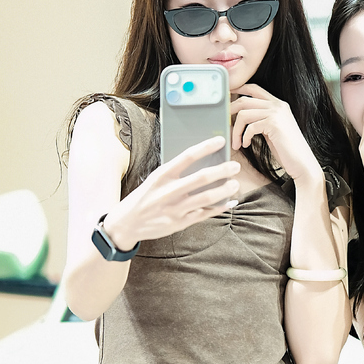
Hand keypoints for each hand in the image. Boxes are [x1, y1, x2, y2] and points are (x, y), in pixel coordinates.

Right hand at [104, 135, 238, 246]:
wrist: (127, 223)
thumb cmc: (144, 197)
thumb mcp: (155, 180)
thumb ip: (175, 173)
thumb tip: (201, 163)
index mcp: (162, 175)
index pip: (187, 156)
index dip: (206, 147)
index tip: (220, 141)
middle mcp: (169, 191)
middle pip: (202, 177)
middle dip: (223, 170)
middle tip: (235, 166)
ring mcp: (176, 208)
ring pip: (207, 197)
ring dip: (225, 190)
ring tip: (235, 184)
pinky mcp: (180, 222)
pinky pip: (205, 213)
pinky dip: (220, 208)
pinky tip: (230, 203)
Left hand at [230, 84, 322, 184]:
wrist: (302, 163)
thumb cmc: (286, 150)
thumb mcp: (271, 129)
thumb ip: (260, 119)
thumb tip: (239, 117)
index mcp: (278, 104)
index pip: (254, 88)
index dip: (238, 90)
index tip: (226, 99)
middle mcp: (277, 105)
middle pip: (244, 99)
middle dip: (230, 111)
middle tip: (224, 123)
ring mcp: (276, 113)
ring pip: (244, 113)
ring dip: (236, 130)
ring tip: (236, 142)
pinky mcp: (274, 124)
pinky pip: (250, 126)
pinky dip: (244, 137)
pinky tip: (245, 145)